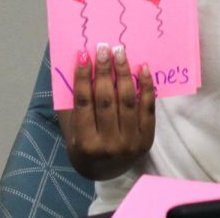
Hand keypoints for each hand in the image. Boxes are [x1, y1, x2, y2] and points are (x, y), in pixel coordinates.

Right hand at [58, 42, 156, 179]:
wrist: (106, 172)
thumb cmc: (84, 146)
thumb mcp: (71, 131)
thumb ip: (71, 103)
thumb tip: (75, 64)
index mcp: (85, 143)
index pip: (83, 103)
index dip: (83, 77)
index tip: (83, 54)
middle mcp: (108, 145)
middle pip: (106, 100)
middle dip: (104, 71)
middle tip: (103, 48)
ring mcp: (129, 143)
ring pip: (127, 101)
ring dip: (124, 73)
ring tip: (120, 52)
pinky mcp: (146, 139)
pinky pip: (148, 108)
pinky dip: (146, 86)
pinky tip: (142, 68)